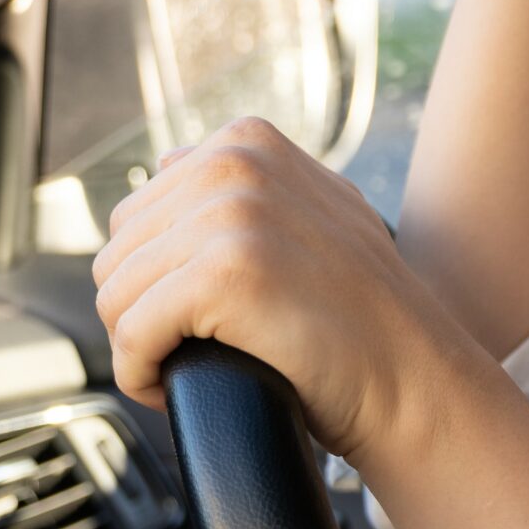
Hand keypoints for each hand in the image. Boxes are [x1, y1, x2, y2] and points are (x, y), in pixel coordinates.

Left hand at [91, 117, 475, 460]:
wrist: (413, 378)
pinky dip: (139, 375)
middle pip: (117, 253)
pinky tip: (169, 388)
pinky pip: (131, 335)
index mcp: (248, 140)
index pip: (137, 212)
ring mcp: (232, 215)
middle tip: (191, 347)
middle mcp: (236, 163)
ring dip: (139, 346)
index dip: (156, 276)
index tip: (198, 315)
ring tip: (185, 366)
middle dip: (141, 310)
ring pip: (115, 295)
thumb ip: (249, 180)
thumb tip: (171, 163)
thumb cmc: (363, 316)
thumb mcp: (314, 210)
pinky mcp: (223, 275)